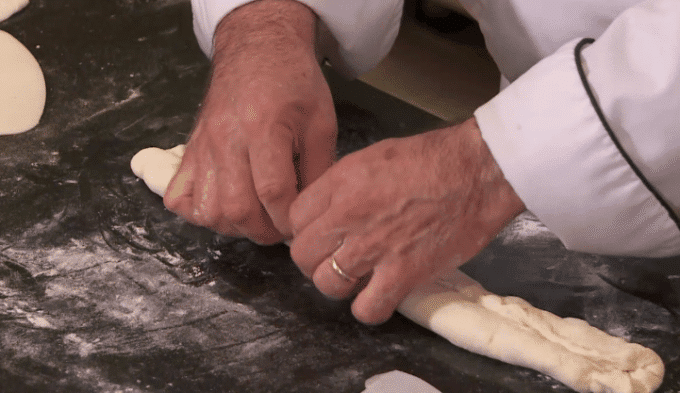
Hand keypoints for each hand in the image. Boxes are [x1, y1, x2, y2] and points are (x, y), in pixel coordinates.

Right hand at [164, 0, 336, 243]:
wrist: (257, 50)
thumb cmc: (293, 84)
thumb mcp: (321, 123)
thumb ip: (318, 170)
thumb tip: (309, 212)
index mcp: (264, 128)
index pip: (273, 192)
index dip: (288, 219)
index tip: (300, 224)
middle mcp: (226, 139)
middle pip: (236, 208)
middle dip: (263, 231)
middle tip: (280, 227)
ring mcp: (203, 146)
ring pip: (206, 210)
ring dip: (233, 226)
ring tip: (255, 217)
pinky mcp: (189, 151)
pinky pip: (178, 198)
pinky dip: (198, 213)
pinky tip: (223, 206)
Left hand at [289, 118, 524, 323]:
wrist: (479, 170)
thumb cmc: (434, 159)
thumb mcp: (374, 157)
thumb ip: (343, 185)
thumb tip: (327, 210)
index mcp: (341, 182)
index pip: (294, 219)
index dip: (305, 232)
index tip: (320, 236)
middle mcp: (350, 215)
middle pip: (303, 255)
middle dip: (314, 261)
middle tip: (334, 259)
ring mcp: (375, 247)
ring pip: (327, 284)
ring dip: (338, 285)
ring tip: (357, 278)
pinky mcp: (403, 274)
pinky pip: (367, 309)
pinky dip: (369, 308)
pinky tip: (380, 295)